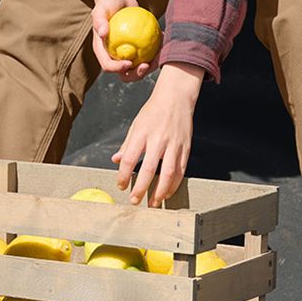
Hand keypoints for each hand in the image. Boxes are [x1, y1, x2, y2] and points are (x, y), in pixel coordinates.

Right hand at [90, 0, 155, 81]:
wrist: (120, 0)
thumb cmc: (107, 3)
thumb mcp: (101, 9)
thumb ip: (99, 20)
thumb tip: (102, 33)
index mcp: (103, 51)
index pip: (108, 66)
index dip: (117, 69)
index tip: (128, 63)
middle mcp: (115, 56)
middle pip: (125, 73)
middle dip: (136, 75)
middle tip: (146, 65)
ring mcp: (128, 54)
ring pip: (139, 68)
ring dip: (150, 66)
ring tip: (159, 56)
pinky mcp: (139, 48)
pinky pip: (149, 55)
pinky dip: (157, 52)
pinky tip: (164, 43)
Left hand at [112, 63, 204, 205]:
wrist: (176, 97)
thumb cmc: (154, 111)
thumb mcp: (136, 124)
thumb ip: (126, 145)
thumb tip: (116, 160)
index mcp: (142, 133)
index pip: (129, 159)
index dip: (123, 175)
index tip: (121, 185)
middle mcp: (158, 139)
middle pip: (148, 169)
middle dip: (141, 188)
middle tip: (134, 200)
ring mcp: (174, 144)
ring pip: (168, 173)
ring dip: (160, 191)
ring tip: (153, 202)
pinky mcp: (186, 147)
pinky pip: (181, 170)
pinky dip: (175, 184)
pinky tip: (167, 192)